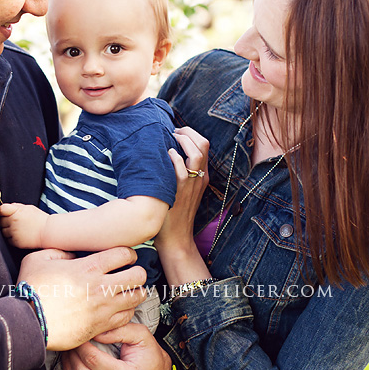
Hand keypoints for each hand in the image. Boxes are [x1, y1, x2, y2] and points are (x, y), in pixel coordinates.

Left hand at [0, 202, 48, 248]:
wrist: (47, 232)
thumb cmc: (39, 219)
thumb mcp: (28, 208)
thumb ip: (16, 207)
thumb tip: (7, 207)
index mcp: (16, 212)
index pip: (1, 209)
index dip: (2, 211)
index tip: (5, 212)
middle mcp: (13, 222)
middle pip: (0, 221)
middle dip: (5, 221)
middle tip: (14, 222)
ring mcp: (14, 232)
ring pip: (3, 231)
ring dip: (7, 230)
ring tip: (18, 229)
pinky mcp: (15, 242)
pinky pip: (8, 239)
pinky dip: (12, 237)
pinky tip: (20, 235)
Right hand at [17, 247, 146, 351]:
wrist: (28, 321)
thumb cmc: (31, 289)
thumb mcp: (39, 259)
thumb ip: (59, 251)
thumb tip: (72, 254)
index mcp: (88, 267)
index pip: (124, 254)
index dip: (128, 254)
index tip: (125, 257)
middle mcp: (101, 287)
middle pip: (138, 275)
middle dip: (137, 272)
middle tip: (131, 274)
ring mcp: (103, 308)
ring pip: (137, 297)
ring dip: (136, 292)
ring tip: (129, 292)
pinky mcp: (100, 326)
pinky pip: (127, 318)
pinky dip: (127, 312)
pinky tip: (120, 309)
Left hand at [155, 128, 210, 273]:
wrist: (177, 238)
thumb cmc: (173, 212)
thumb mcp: (182, 190)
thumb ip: (179, 172)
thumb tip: (165, 153)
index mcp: (202, 175)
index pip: (203, 144)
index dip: (190, 132)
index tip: (175, 131)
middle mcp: (200, 177)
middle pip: (203, 144)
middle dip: (187, 131)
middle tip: (171, 131)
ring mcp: (192, 185)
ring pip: (196, 153)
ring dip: (182, 140)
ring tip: (169, 138)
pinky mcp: (180, 192)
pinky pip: (182, 170)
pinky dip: (174, 158)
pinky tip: (166, 154)